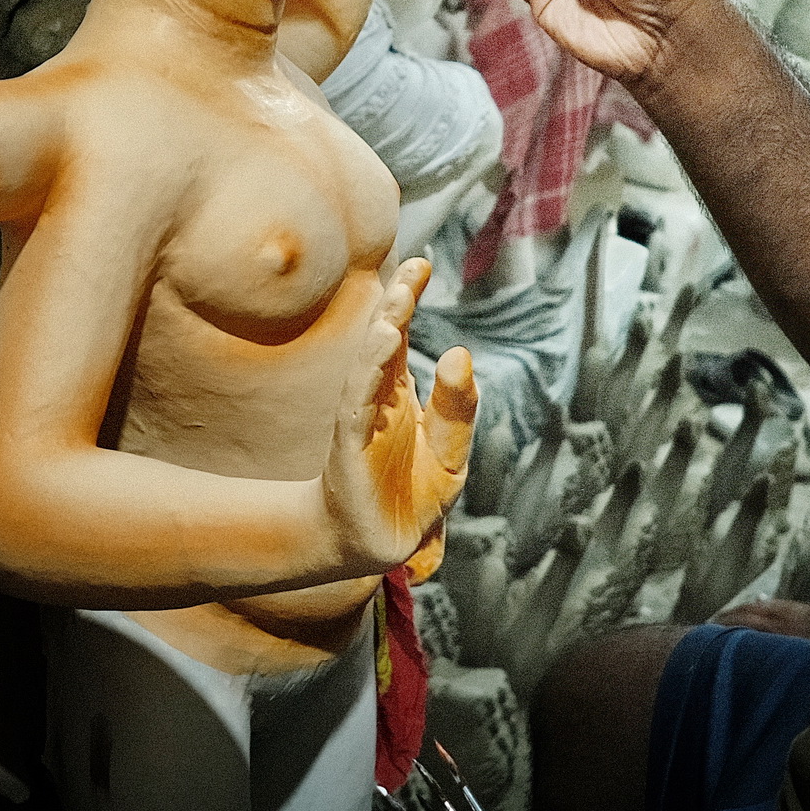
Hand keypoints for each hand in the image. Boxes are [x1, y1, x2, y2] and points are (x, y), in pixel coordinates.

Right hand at [322, 258, 477, 576]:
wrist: (368, 547)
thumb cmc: (408, 497)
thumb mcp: (448, 455)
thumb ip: (458, 411)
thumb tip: (460, 353)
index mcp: (399, 393)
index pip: (404, 337)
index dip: (409, 299)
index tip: (421, 264)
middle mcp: (377, 398)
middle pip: (384, 342)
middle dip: (398, 304)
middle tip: (414, 266)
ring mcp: (361, 421)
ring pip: (369, 369)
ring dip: (382, 337)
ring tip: (399, 307)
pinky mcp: (349, 448)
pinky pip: (356, 406)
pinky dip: (367, 376)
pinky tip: (382, 349)